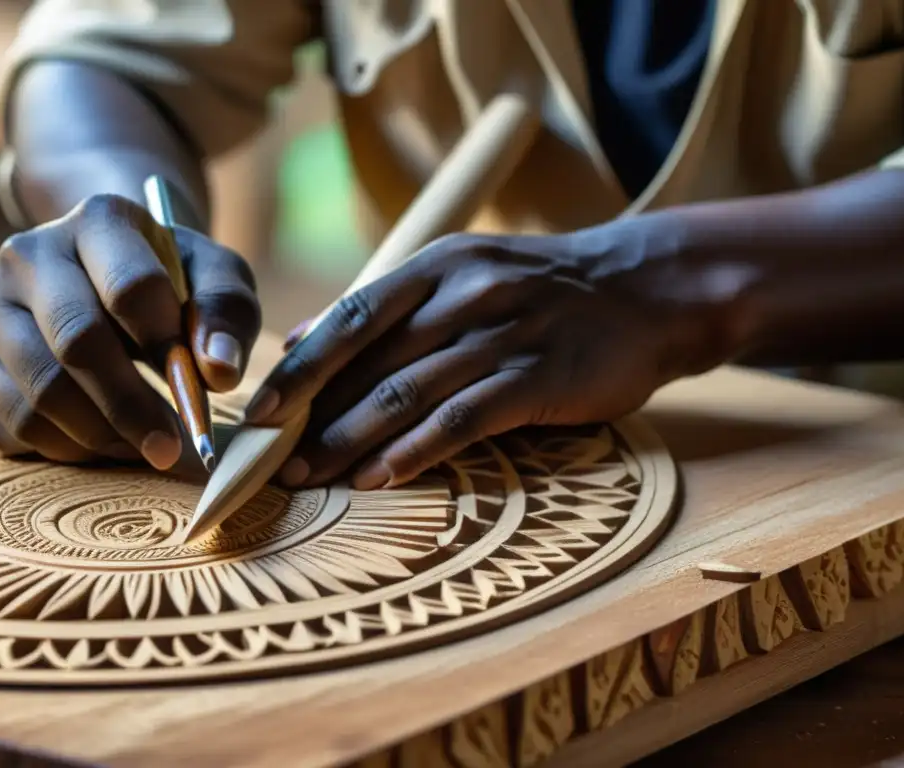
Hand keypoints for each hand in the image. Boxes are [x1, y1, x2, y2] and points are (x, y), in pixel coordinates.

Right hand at [0, 194, 259, 467]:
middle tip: (171, 448)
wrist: (101, 271)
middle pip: (77, 344)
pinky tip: (99, 442)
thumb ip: (228, 313)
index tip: (198, 390)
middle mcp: (27, 255)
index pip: (132, 287)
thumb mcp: (215, 277)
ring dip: (100, 436)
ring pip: (38, 393)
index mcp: (98, 221)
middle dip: (132, 407)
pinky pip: (8, 424)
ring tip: (143, 446)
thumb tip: (220, 371)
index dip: (168, 347)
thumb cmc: (171, 280)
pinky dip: (62, 449)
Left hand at [246, 223, 727, 489]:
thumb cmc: (542, 291)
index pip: (351, 316)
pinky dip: (415, 451)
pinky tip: (380, 477)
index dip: (301, 367)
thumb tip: (303, 340)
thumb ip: (388, 309)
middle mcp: (462, 294)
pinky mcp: (536, 378)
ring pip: (407, 393)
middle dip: (314, 416)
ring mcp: (500, 335)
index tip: (260, 411)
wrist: (644, 290)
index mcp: (437, 266)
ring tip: (311, 478)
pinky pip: (462, 419)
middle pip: (370, 362)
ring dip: (351, 441)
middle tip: (271, 462)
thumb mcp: (465, 274)